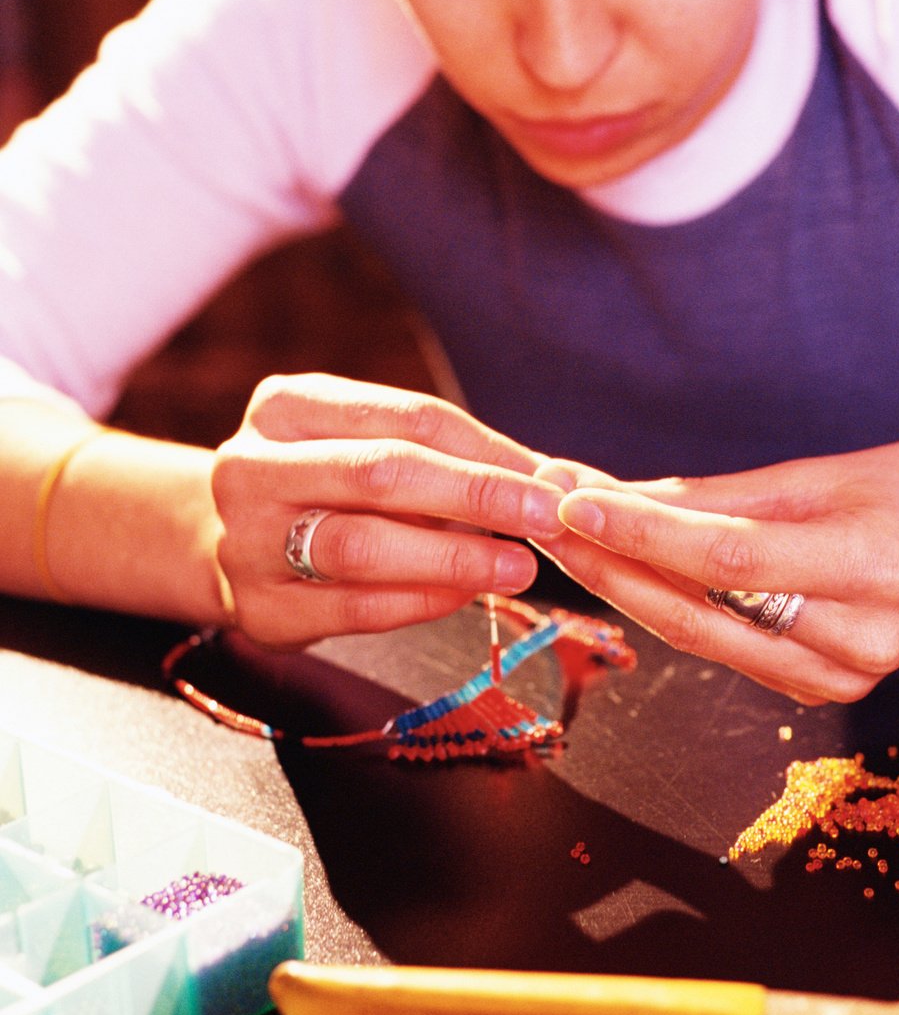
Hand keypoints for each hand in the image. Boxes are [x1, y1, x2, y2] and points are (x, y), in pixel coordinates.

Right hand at [211, 373, 564, 644]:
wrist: (232, 544)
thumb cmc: (327, 487)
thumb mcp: (368, 446)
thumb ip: (444, 455)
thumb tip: (551, 478)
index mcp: (287, 406)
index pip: (407, 417)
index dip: (487, 448)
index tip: (550, 477)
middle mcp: (251, 466)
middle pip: (381, 472)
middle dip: (476, 494)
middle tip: (545, 518)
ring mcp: (245, 540)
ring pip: (361, 545)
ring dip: (453, 557)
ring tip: (517, 567)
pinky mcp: (258, 608)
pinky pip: (353, 608)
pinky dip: (419, 602)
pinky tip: (465, 596)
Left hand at [534, 437, 898, 703]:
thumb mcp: (820, 473)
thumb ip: (715, 497)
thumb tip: (613, 496)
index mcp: (872, 569)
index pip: (729, 558)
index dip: (644, 533)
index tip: (573, 502)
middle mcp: (857, 641)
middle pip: (702, 611)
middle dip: (612, 565)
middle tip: (546, 520)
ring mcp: (838, 679)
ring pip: (701, 638)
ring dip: (626, 588)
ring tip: (568, 539)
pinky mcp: (818, 692)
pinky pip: (723, 650)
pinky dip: (668, 610)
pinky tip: (624, 574)